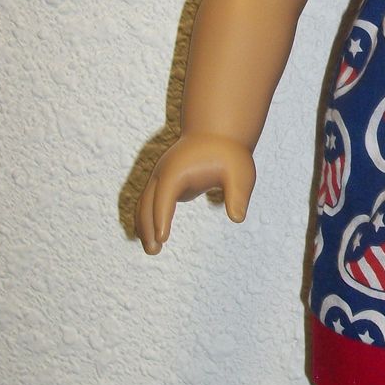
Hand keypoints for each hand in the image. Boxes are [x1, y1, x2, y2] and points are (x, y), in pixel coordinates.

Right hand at [135, 133, 255, 254]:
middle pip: (147, 202)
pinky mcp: (164, 183)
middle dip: (148, 227)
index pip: (165, 195)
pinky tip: (151, 237)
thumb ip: (238, 195)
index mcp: (178, 170)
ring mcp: (161, 177)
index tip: (162, 238)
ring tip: (151, 250)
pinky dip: (147, 219)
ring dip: (144, 226)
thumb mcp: (240, 173)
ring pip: (144, 203)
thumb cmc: (230, 154)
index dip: (162, 216)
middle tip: (154, 251)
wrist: (217, 133)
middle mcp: (163, 173)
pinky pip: (149, 203)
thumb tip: (238, 218)